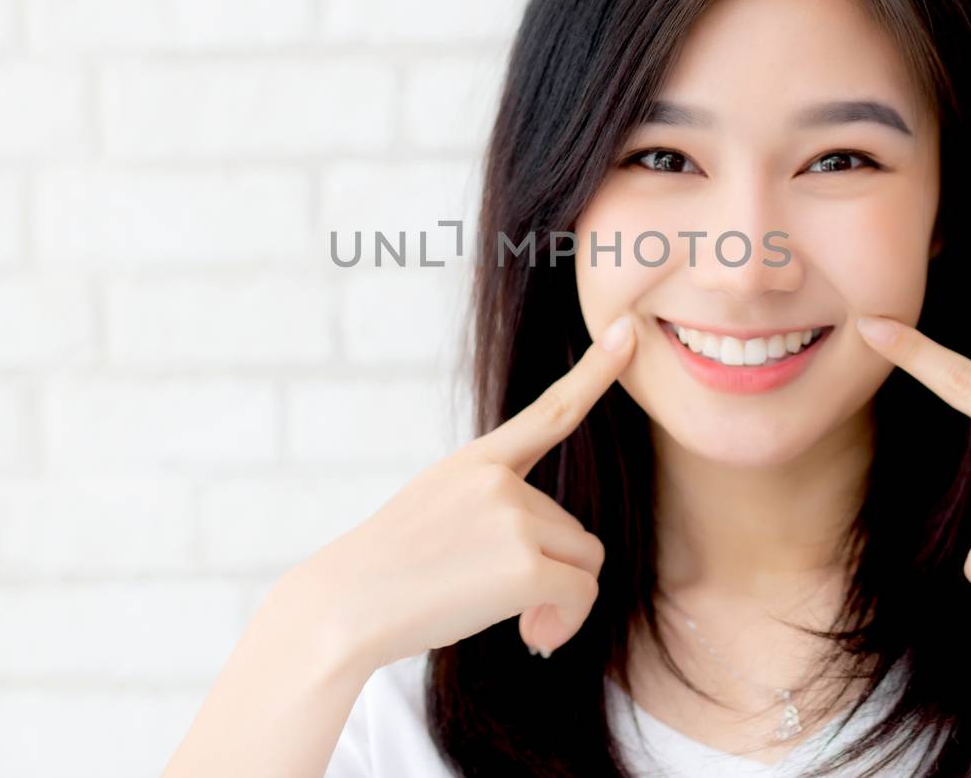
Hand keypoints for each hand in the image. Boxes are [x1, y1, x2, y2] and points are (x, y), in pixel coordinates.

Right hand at [305, 312, 637, 671]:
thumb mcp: (436, 510)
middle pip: (573, 528)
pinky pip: (581, 594)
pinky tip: (531, 637)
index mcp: (476, 462)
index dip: (594, 372)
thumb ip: (494, 508)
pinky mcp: (525, 565)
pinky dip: (564, 622)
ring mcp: (513, 518)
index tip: (624, 332)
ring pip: (583, 561)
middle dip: (552, 571)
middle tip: (507, 604)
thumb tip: (562, 555)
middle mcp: (498, 480)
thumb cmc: (389, 572)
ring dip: (561, 599)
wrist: (345, 605)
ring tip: (516, 620)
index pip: (548, 412)